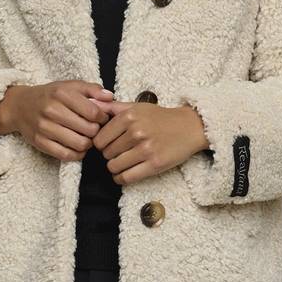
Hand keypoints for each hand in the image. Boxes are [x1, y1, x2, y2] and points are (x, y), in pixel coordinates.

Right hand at [0, 80, 114, 161]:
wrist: (20, 106)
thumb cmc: (50, 95)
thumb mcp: (70, 86)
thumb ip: (92, 89)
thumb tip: (110, 97)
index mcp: (62, 94)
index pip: (93, 112)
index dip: (103, 117)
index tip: (101, 118)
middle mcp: (52, 110)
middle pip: (89, 129)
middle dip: (96, 131)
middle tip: (94, 128)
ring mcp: (44, 128)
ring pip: (80, 144)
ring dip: (88, 143)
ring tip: (86, 138)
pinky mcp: (40, 142)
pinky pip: (66, 155)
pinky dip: (77, 154)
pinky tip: (78, 147)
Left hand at [87, 98, 208, 185]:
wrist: (190, 127)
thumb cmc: (161, 117)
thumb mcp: (137, 107)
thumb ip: (112, 107)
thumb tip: (91, 103)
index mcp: (129, 117)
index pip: (100, 139)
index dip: (101, 144)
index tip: (108, 145)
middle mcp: (136, 132)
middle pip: (106, 154)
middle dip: (109, 155)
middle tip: (118, 153)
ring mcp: (146, 149)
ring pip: (114, 167)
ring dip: (114, 168)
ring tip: (121, 163)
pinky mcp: (155, 164)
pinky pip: (127, 178)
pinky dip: (121, 178)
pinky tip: (124, 174)